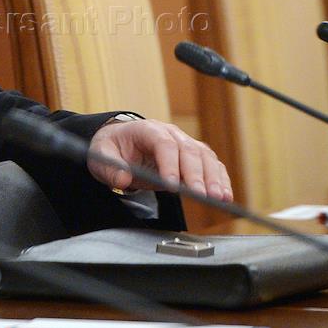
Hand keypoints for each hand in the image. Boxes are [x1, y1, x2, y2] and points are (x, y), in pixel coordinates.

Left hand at [88, 119, 232, 201]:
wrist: (119, 142)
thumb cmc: (112, 147)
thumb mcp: (102, 155)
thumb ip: (110, 168)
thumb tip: (122, 180)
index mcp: (148, 129)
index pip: (164, 144)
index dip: (170, 164)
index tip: (171, 185)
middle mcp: (171, 134)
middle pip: (189, 151)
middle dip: (197, 175)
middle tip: (203, 196)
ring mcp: (184, 144)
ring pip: (205, 157)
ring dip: (214, 178)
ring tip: (220, 198)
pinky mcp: (192, 157)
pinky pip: (211, 166)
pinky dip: (220, 180)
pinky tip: (226, 195)